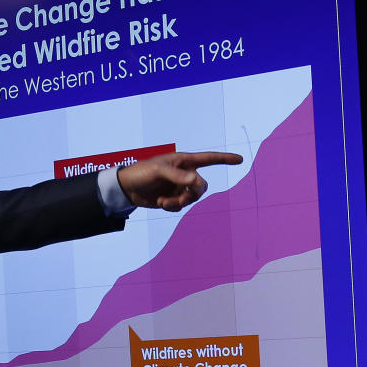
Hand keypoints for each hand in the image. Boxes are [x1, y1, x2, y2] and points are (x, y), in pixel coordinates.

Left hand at [117, 151, 243, 211]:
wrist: (126, 188)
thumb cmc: (141, 173)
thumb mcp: (159, 172)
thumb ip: (178, 176)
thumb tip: (197, 181)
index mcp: (184, 161)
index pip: (209, 159)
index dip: (225, 159)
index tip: (240, 159)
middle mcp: (184, 174)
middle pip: (202, 186)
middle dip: (192, 194)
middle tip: (180, 197)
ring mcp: (179, 187)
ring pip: (191, 199)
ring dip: (179, 202)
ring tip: (163, 202)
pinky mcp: (172, 198)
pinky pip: (181, 206)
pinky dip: (172, 207)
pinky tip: (159, 203)